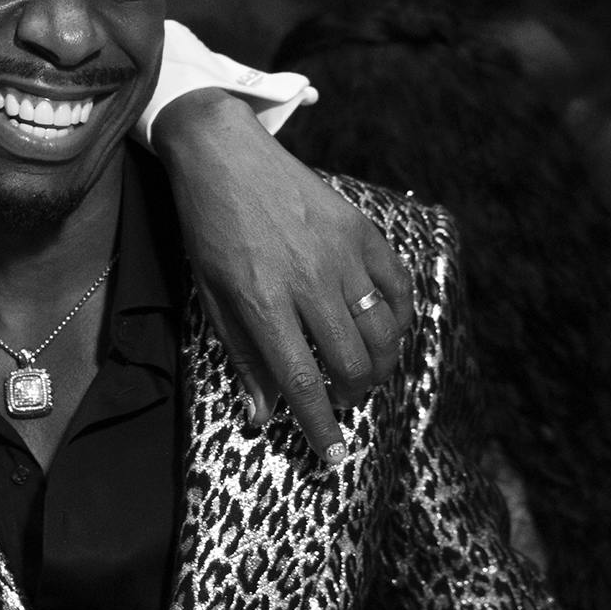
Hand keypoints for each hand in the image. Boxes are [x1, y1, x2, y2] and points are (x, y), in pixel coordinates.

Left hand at [153, 91, 414, 455]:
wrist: (224, 154)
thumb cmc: (209, 229)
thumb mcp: (211, 295)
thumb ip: (242, 355)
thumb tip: (263, 413)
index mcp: (263, 301)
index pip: (301, 380)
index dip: (321, 425)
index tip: (334, 456)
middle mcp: (308, 281)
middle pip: (352, 362)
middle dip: (353, 395)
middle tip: (343, 400)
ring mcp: (341, 253)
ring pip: (383, 331)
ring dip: (380, 364)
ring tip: (364, 371)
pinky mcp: (361, 230)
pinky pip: (399, 285)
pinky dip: (401, 317)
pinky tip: (388, 330)